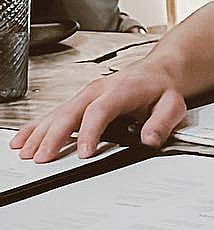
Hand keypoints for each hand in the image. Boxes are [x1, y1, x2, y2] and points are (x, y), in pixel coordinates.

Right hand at [11, 63, 188, 162]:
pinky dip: (37, 126)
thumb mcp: (172, 105)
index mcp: (120, 90)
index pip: (100, 111)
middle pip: (70, 112)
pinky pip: (55, 113)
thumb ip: (162, 122)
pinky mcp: (79, 100)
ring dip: (40, 132)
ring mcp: (86, 94)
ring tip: (26, 152)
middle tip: (43, 157)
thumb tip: (149, 139)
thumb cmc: (161, 88)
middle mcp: (98, 90)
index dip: (89, 132)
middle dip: (54, 135)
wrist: (158, 71)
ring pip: (58, 113)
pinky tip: (25, 138)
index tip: (84, 152)